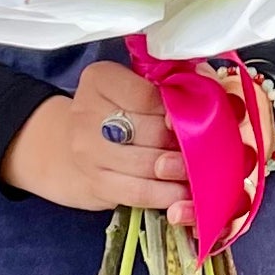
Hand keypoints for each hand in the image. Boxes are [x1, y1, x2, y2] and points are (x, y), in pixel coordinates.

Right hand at [1, 58, 193, 223]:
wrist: (65, 147)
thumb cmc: (113, 112)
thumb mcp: (129, 88)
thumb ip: (163, 89)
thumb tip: (209, 102)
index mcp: (99, 79)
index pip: (146, 95)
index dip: (174, 109)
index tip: (191, 118)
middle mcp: (86, 112)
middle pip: (148, 131)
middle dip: (179, 142)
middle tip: (199, 147)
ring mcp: (86, 151)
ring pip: (146, 164)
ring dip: (178, 171)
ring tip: (196, 170)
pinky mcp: (94, 183)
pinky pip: (138, 192)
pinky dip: (165, 195)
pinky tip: (183, 194)